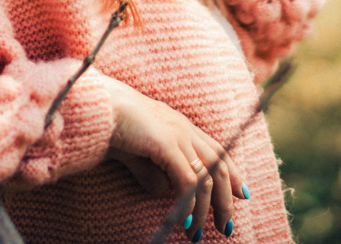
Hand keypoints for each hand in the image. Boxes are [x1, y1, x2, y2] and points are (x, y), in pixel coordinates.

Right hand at [98, 74, 246, 237]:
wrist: (98, 108)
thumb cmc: (114, 128)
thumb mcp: (138, 155)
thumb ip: (153, 172)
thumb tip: (165, 192)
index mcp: (181, 126)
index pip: (218, 151)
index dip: (232, 173)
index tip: (242, 195)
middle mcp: (185, 129)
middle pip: (219, 166)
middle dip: (226, 200)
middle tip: (226, 226)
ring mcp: (178, 135)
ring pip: (206, 177)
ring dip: (206, 209)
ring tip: (196, 233)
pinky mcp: (166, 145)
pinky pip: (187, 180)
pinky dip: (189, 203)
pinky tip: (186, 220)